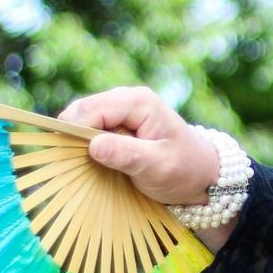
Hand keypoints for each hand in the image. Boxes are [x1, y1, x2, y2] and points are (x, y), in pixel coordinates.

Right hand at [59, 87, 220, 205]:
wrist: (201, 174)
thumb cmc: (184, 170)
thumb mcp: (158, 167)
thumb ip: (127, 155)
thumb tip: (94, 146)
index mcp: (139, 102)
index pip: (92, 110)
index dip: (76, 133)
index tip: (71, 159)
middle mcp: (126, 98)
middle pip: (81, 111)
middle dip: (74, 136)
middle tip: (79, 166)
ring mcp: (120, 108)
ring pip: (80, 118)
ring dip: (78, 141)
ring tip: (89, 165)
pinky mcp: (115, 121)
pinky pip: (88, 127)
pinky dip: (85, 143)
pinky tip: (94, 161)